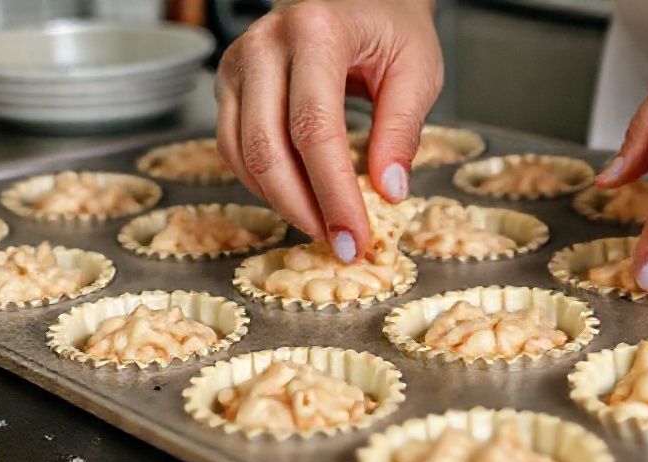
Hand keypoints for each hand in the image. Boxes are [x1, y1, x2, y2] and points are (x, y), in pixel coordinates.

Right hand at [216, 0, 442, 261]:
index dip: (334, 194)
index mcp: (317, 31)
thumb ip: (401, 130)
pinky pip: (232, 147)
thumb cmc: (391, 30)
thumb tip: (387, 192)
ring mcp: (239, 62)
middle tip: (340, 244)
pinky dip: (262, 184)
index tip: (356, 238)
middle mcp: (266, 43)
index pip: (315, 128)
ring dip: (281, 202)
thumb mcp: (418, 72)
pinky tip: (297, 200)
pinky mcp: (229, 83)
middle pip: (268, 147)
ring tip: (323, 226)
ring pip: (242, 153)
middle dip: (303, 209)